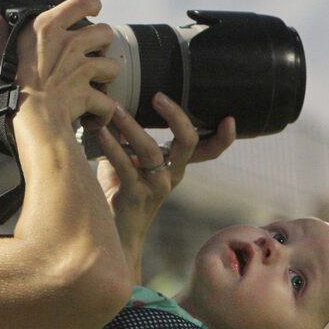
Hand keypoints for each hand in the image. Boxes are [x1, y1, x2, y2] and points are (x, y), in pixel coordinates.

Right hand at [0, 0, 120, 126]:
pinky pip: (107, 102)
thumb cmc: (9, 90)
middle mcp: (70, 44)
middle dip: (104, 44)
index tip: (93, 9)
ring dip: (107, 76)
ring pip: (113, 66)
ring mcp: (82, 68)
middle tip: (94, 53)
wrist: (28, 119)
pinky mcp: (90, 92)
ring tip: (97, 84)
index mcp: (47, 28)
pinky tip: (94, 116)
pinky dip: (103, 111)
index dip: (91, 4)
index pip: (81, 2)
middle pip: (105, 32)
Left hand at [93, 93, 234, 280]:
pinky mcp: (136, 194)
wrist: (113, 232)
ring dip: (130, 125)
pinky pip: (125, 164)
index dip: (223, 138)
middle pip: (187, 142)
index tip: (229, 118)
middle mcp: (172, 176)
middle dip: (176, 116)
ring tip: (113, 109)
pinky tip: (99, 132)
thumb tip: (115, 104)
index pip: (209, 151)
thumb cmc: (119, 190)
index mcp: (176, 166)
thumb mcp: (129, 160)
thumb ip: (127, 137)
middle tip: (157, 96)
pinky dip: (111, 145)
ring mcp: (156, 187)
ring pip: (151, 150)